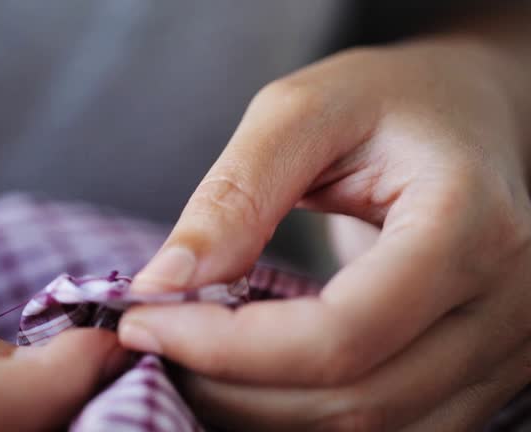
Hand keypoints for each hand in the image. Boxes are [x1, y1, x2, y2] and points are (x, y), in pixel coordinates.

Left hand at [118, 33, 530, 429]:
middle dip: (231, 388)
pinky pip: (387, 429)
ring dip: (260, 413)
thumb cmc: (387, 102)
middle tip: (156, 341)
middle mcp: (508, 306)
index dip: (227, 348)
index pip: (340, 335)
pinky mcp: (483, 375)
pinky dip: (301, 416)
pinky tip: (250, 376)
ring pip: (370, 431)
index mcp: (471, 226)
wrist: (467, 116)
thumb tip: (163, 283)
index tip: (142, 322)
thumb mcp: (303, 111)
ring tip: (194, 358)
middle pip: (355, 402)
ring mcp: (505, 352)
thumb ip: (236, 196)